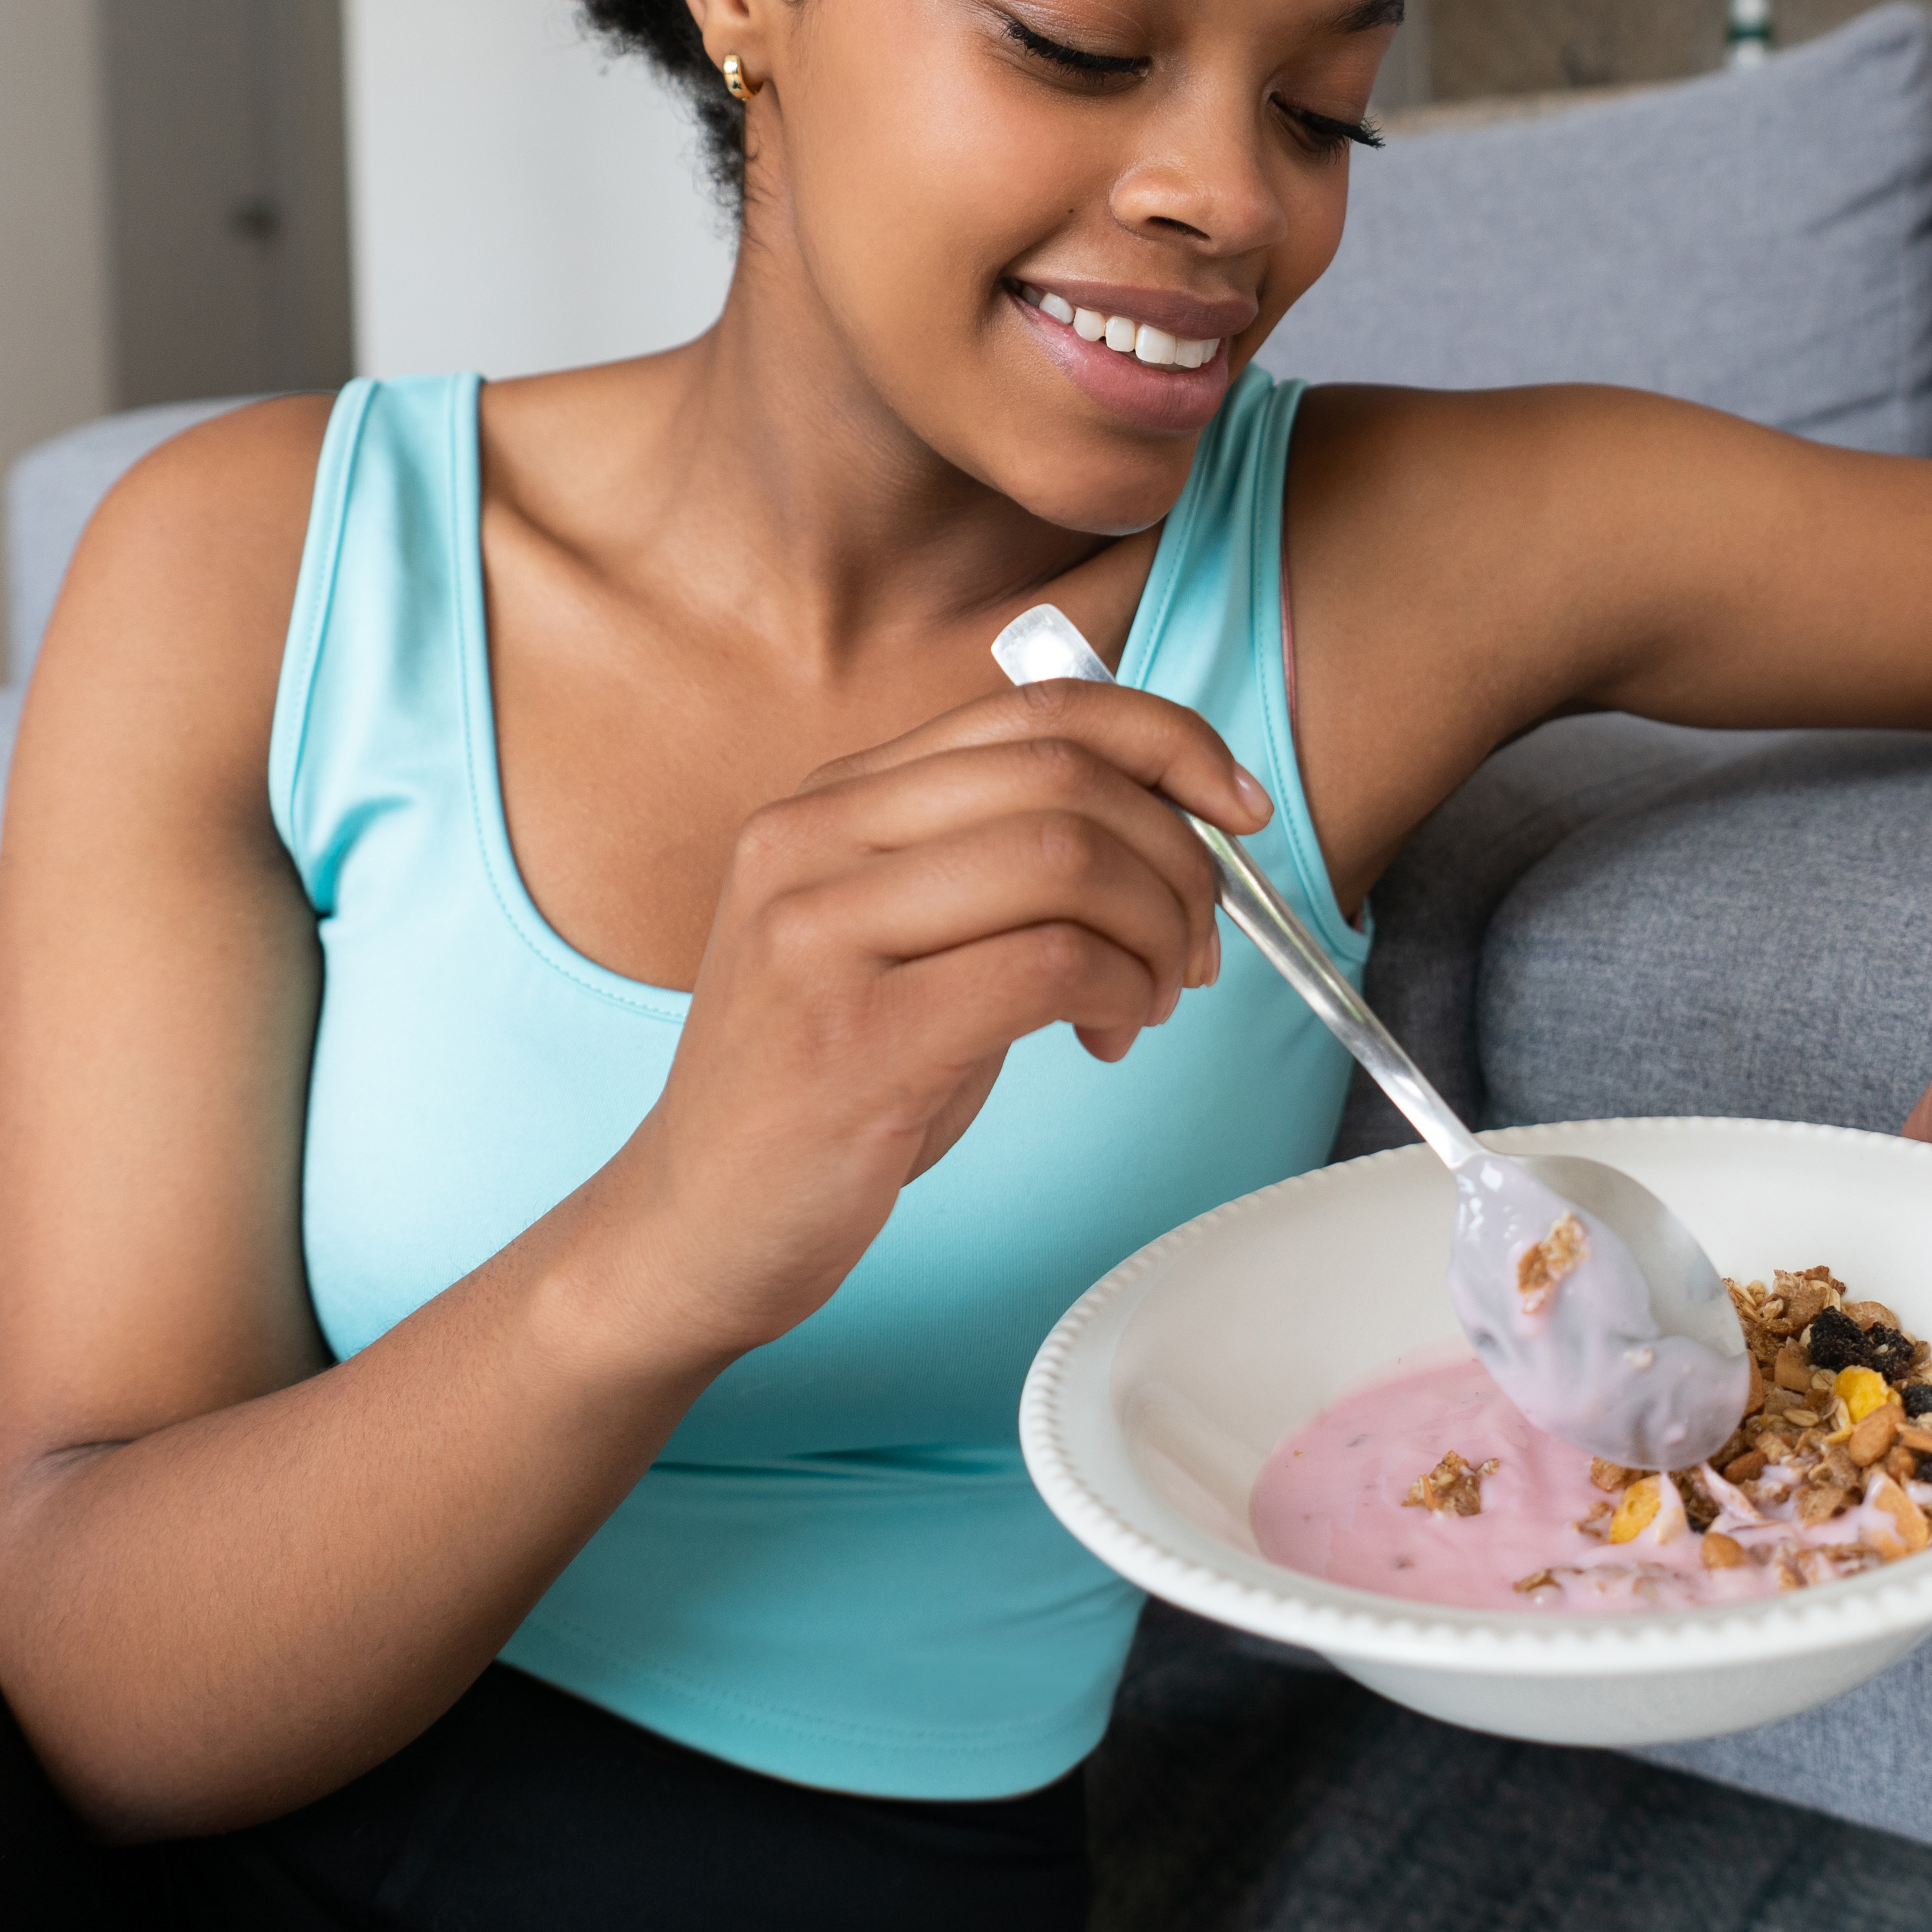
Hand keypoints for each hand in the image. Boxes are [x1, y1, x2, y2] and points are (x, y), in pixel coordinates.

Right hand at [597, 678, 1267, 1369]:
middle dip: (1176, 855)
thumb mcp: (899, 934)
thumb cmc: (826, 1080)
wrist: (695, 1222)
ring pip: (1064, 860)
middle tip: (1198, 940)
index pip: (1035, 709)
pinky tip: (1110, 1033)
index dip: (1166, 739)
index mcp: (830, 797)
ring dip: (1155, 929)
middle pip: (1063, 777)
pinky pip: (1045, 965)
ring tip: (1152, 995)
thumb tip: (1174, 816)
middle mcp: (810, 837)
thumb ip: (996, 856)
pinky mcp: (852, 1038)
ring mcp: (818, 933)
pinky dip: (1119, 991)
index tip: (1236, 805)